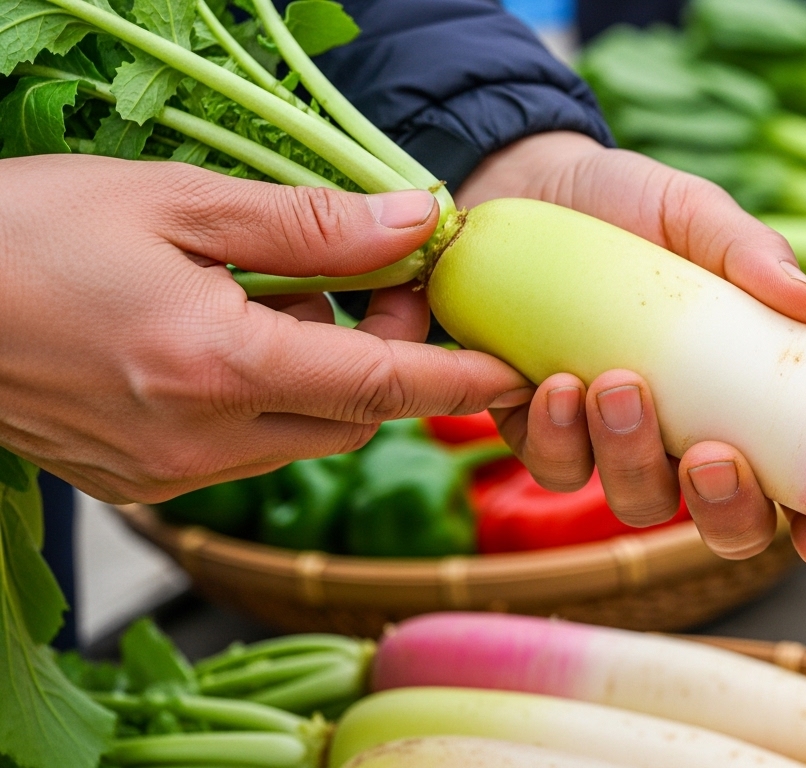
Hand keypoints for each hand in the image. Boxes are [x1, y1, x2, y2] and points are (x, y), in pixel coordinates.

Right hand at [0, 155, 530, 503]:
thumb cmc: (27, 233)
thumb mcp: (177, 203)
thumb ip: (310, 225)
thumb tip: (417, 222)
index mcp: (216, 367)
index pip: (382, 386)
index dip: (460, 377)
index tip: (513, 368)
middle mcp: (200, 442)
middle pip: (354, 419)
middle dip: (392, 360)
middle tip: (381, 286)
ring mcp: (168, 473)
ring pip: (304, 437)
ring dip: (330, 377)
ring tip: (289, 296)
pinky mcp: (141, 482)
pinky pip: (249, 450)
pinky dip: (275, 399)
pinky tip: (238, 338)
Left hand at [455, 132, 805, 569]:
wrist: (529, 185)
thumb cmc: (632, 207)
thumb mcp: (695, 214)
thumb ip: (750, 252)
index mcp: (746, 394)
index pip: (800, 483)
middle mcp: (689, 435)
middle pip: (725, 523)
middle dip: (723, 509)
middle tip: (710, 456)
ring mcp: (616, 443)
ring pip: (637, 502)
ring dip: (631, 458)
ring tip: (614, 383)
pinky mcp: (544, 432)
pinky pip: (556, 467)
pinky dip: (556, 434)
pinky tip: (552, 385)